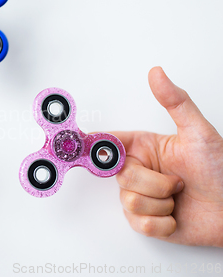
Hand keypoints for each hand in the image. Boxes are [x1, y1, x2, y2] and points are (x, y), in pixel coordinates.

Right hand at [112, 67, 222, 246]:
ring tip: (179, 197)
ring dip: (162, 204)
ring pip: (130, 201)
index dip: (97, 147)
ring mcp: (143, 196)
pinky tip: (176, 215)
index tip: (89, 147)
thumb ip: (175, 102)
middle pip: (122, 177)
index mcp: (145, 148)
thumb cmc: (222, 172)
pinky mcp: (147, 221)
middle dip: (155, 183)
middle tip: (176, 180)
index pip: (110, 144)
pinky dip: (163, 223)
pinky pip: (139, 223)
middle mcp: (141, 171)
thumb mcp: (198, 133)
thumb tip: (157, 74)